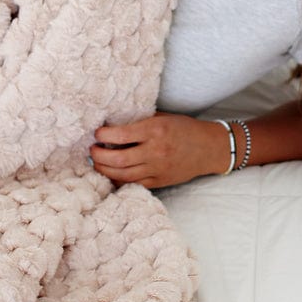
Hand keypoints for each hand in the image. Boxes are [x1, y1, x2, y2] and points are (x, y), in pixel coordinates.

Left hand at [90, 113, 230, 188]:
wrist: (209, 149)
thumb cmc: (185, 129)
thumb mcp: (164, 118)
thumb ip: (141, 121)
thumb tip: (114, 123)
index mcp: (155, 131)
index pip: (121, 135)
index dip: (104, 135)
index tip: (97, 133)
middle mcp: (155, 151)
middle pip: (118, 159)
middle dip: (99, 155)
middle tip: (92, 150)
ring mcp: (157, 169)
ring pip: (123, 175)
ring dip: (104, 169)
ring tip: (97, 162)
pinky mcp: (159, 181)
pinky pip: (133, 184)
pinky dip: (118, 180)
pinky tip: (110, 174)